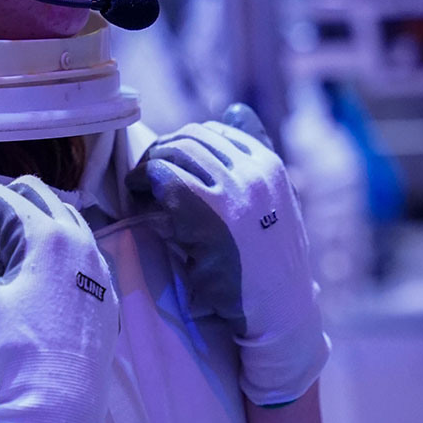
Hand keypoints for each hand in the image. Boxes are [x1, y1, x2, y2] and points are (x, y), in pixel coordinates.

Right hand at [0, 176, 118, 422]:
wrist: (60, 410)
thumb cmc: (12, 352)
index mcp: (48, 233)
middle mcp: (82, 240)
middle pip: (35, 197)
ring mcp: (100, 268)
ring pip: (63, 221)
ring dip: (30, 228)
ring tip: (4, 265)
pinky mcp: (107, 295)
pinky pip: (81, 253)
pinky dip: (55, 253)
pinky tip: (36, 287)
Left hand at [126, 111, 327, 406]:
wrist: (279, 314)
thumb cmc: (268, 263)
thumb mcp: (272, 202)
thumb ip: (253, 157)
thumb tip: (234, 109)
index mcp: (269, 164)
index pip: (213, 130)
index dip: (182, 146)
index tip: (169, 170)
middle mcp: (255, 170)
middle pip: (189, 138)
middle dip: (161, 155)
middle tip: (146, 182)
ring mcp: (235, 189)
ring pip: (173, 152)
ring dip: (150, 169)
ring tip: (142, 194)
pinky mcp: (211, 213)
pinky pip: (165, 179)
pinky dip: (145, 186)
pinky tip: (143, 207)